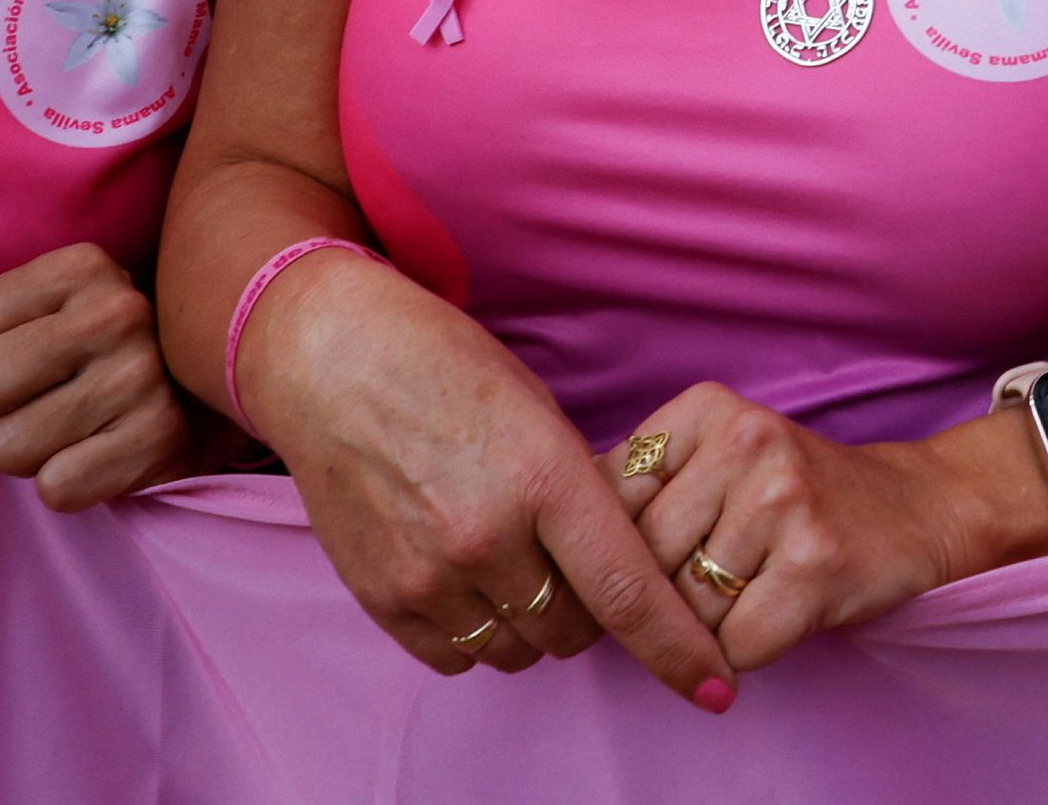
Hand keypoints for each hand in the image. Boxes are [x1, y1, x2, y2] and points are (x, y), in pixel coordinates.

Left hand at [0, 247, 193, 508]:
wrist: (203, 389)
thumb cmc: (84, 352)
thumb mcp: (20, 317)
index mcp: (79, 266)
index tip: (12, 361)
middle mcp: (118, 311)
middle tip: (41, 398)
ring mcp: (144, 377)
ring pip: (8, 449)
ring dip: (29, 450)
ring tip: (72, 425)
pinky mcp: (161, 441)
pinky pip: (56, 487)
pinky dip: (68, 481)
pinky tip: (99, 452)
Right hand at [239, 245, 730, 702]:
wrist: (331, 360)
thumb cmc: (446, 367)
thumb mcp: (539, 411)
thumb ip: (579, 494)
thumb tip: (618, 565)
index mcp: (543, 477)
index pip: (627, 591)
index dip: (677, 649)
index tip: (716, 687)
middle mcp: (485, 537)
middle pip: (576, 630)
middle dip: (591, 608)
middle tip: (571, 559)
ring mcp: (428, 574)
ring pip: (518, 652)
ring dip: (534, 624)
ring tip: (513, 561)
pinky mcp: (381, 598)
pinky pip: (456, 659)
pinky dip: (476, 634)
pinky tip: (469, 580)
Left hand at [620, 385, 1023, 672]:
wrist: (914, 508)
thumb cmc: (794, 496)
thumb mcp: (715, 459)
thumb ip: (641, 488)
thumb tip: (556, 559)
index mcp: (704, 408)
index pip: (607, 502)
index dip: (616, 553)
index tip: (650, 562)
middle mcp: (744, 441)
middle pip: (642, 561)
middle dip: (664, 595)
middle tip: (711, 583)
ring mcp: (782, 500)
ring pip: (685, 610)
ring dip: (709, 625)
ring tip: (752, 591)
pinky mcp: (815, 565)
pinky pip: (736, 643)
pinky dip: (747, 649)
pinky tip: (780, 613)